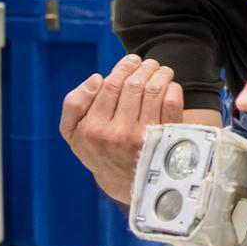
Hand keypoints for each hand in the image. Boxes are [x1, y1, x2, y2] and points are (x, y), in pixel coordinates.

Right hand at [59, 53, 183, 204]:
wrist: (125, 184)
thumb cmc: (99, 151)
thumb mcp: (73, 133)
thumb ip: (74, 104)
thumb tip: (96, 79)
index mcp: (94, 128)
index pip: (110, 86)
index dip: (123, 68)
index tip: (131, 62)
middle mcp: (118, 133)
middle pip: (134, 86)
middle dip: (144, 68)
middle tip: (149, 63)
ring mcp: (143, 138)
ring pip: (154, 92)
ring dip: (160, 74)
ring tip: (161, 70)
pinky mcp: (164, 141)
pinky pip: (172, 106)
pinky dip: (173, 90)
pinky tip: (170, 86)